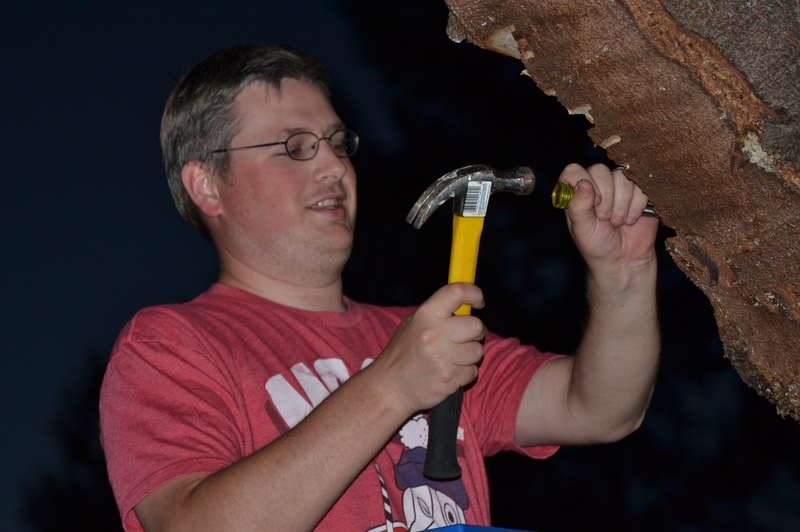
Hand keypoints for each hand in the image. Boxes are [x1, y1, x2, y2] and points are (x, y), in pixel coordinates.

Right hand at [371, 283, 485, 414]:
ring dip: (469, 356)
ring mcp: (442, 357)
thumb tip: (467, 305)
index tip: (479, 302)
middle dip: (475, 333)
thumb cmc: (403, 353)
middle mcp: (434, 334)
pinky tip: (448, 372)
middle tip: (464, 339)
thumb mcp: (412, 324)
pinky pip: (472, 371)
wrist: (389, 387)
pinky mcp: (449, 378)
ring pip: (477, 351)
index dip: (473, 293)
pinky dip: (464, 373)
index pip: (456, 292)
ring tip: (451, 359)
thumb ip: (438, 313)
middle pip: (476, 325)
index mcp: (425, 315)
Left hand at [557, 163, 657, 286]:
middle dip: (605, 197)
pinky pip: (641, 188)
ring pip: (622, 178)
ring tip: (618, 223)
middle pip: (600, 170)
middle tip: (605, 218)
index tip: (592, 203)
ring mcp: (619, 188)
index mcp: (577, 192)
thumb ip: (578, 206)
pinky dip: (636, 207)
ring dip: (621, 204)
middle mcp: (597, 186)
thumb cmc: (597, 246)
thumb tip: (583, 184)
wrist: (624, 261)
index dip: (583, 183)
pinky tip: (631, 220)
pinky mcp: (639, 194)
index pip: (574, 171)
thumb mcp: (582, 230)